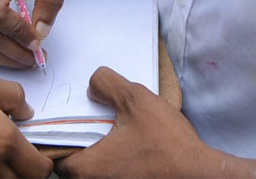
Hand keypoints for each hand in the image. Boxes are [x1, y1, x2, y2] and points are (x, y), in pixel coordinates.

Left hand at [57, 67, 219, 178]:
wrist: (200, 175)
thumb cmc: (167, 145)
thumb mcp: (135, 100)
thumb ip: (107, 85)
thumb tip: (93, 87)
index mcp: (87, 169)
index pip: (55, 155)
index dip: (60, 134)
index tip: (71, 119)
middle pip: (73, 163)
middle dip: (80, 140)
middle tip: (94, 121)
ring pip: (94, 169)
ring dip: (99, 150)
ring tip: (116, 129)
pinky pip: (111, 173)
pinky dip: (115, 160)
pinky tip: (132, 143)